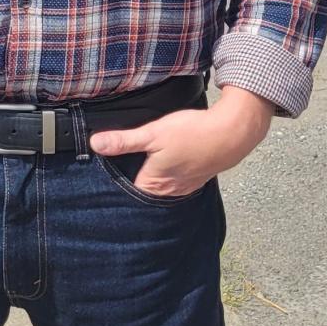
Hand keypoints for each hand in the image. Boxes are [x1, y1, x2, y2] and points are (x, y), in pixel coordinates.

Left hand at [89, 86, 275, 197]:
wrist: (230, 133)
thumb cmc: (191, 133)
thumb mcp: (153, 133)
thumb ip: (124, 141)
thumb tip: (95, 144)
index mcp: (153, 185)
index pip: (125, 192)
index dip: (113, 183)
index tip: (101, 177)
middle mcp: (168, 192)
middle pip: (143, 192)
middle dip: (131, 183)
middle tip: (119, 170)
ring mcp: (184, 187)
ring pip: (160, 188)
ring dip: (152, 179)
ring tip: (142, 166)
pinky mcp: (195, 179)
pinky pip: (175, 182)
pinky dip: (169, 175)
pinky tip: (167, 163)